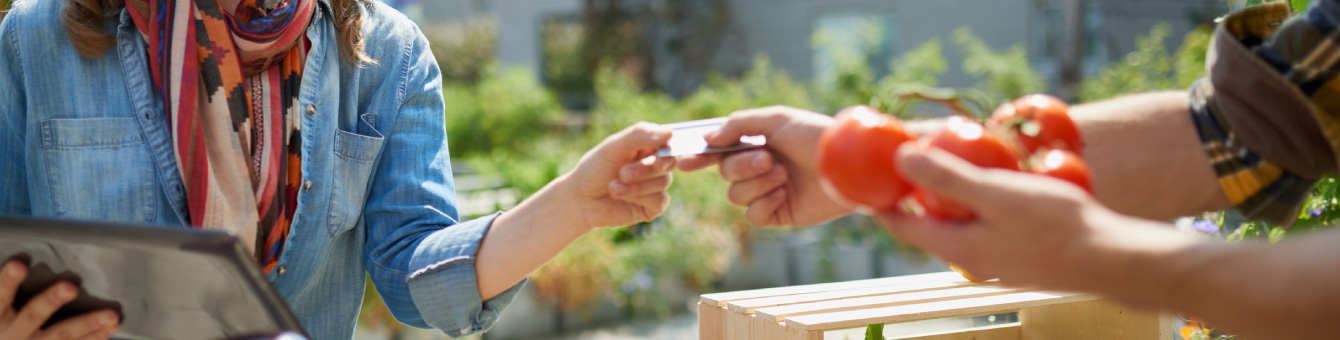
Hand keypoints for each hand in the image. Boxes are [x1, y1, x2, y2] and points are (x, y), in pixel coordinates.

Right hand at [0, 260, 118, 339]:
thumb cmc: (6, 326)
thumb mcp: (2, 311)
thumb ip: (13, 292)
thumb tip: (32, 264)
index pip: (0, 296)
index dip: (8, 280)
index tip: (20, 262)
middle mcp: (13, 333)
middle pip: (33, 315)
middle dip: (51, 301)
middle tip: (71, 286)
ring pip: (61, 334)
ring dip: (88, 323)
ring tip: (111, 314)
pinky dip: (97, 336)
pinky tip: (114, 325)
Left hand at [561, 122, 676, 228]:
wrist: (581, 201)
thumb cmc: (595, 170)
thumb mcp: (613, 147)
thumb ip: (639, 135)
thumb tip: (669, 132)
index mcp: (648, 146)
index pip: (668, 141)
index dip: (666, 148)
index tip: (657, 155)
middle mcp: (655, 164)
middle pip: (668, 162)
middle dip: (645, 169)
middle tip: (622, 173)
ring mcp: (655, 186)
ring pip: (663, 182)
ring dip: (636, 186)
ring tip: (613, 187)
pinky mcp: (654, 206)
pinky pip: (660, 201)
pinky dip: (639, 198)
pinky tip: (621, 196)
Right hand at [677, 106, 851, 225]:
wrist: (847, 165)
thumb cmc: (816, 136)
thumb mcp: (777, 120)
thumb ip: (739, 125)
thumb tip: (707, 139)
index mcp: (757, 144)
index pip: (719, 152)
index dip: (700, 157)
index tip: (684, 161)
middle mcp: (760, 168)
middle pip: (725, 174)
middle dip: (743, 167)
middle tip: (769, 160)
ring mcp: (769, 192)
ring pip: (736, 196)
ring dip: (757, 184)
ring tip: (784, 175)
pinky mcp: (780, 214)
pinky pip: (753, 216)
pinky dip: (764, 204)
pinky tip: (784, 194)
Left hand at [873, 144, 1195, 291]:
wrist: (1113, 258)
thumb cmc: (1054, 224)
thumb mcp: (995, 192)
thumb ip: (947, 177)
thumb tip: (901, 159)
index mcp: (956, 247)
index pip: (902, 226)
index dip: (881, 203)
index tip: (865, 180)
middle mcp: (972, 259)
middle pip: (929, 226)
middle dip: (915, 198)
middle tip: (906, 166)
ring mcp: (998, 260)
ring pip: (961, 226)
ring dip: (951, 199)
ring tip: (948, 168)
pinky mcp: (1023, 255)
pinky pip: (989, 226)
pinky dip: (982, 205)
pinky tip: (997, 183)